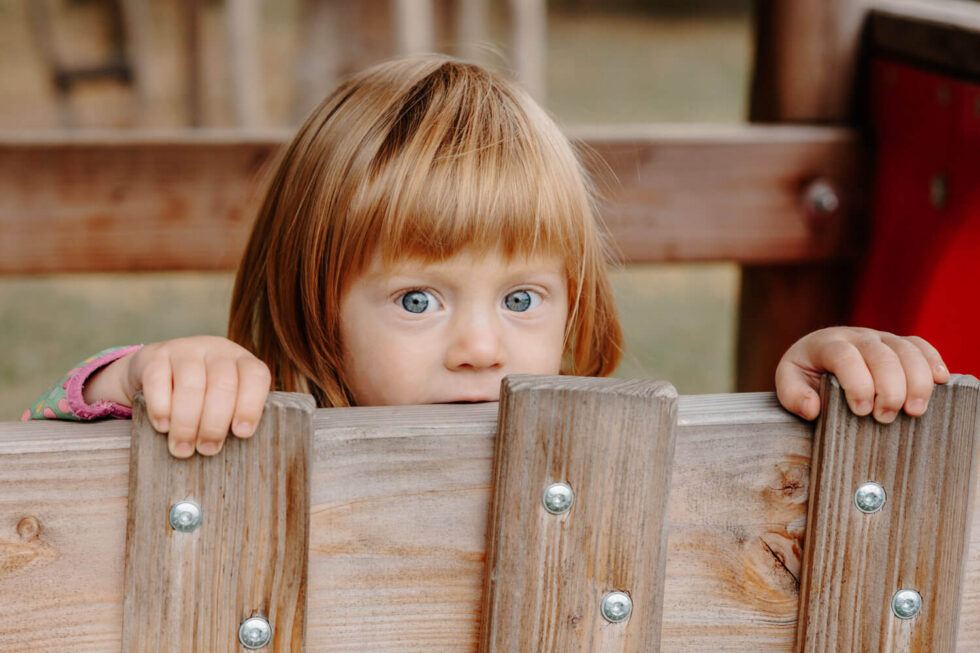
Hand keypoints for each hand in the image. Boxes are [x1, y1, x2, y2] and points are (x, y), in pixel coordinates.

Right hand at [83, 336, 271, 457]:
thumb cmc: (202, 395)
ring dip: (187, 422)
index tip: (242, 434)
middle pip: (223, 384)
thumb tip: (243, 458)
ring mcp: (185, 349)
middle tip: (208, 450)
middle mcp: (216, 350)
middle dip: (215, 423)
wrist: (156, 370)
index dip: (251, 405)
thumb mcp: (225, 398)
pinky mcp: (155, 355)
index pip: (256, 376)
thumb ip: (235, 417)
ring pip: (191, 384)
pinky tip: (162, 426)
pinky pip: (158, 379)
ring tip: (183, 449)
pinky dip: (161, 407)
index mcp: (242, 361)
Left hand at [775, 327, 949, 422]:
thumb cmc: (804, 374)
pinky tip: (940, 380)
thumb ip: (793, 396)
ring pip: (906, 350)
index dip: (857, 383)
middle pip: (881, 355)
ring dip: (916, 380)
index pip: (845, 357)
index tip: (860, 410)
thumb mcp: (788, 384)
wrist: (815, 355)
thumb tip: (812, 409)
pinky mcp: (898, 344)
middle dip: (889, 389)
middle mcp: (856, 336)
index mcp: (826, 344)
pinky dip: (933, 360)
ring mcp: (880, 337)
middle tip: (885, 417)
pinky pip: (920, 345)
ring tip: (914, 411)